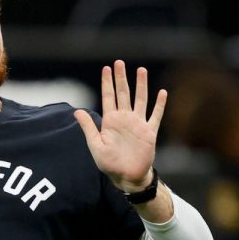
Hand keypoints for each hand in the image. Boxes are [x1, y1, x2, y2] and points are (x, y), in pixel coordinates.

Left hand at [74, 60, 166, 191]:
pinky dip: (159, 105)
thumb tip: (76, 111)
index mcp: (110, 121)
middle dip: (121, 78)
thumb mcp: (95, 144)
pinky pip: (155, 116)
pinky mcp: (149, 132)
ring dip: (141, 85)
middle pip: (123, 93)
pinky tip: (162, 93)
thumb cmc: (108, 163)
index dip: (107, 83)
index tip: (106, 68)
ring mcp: (138, 124)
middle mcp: (124, 119)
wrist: (126, 176)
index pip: (108, 97)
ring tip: (141, 70)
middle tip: (120, 62)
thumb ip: (88, 127)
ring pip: (140, 100)